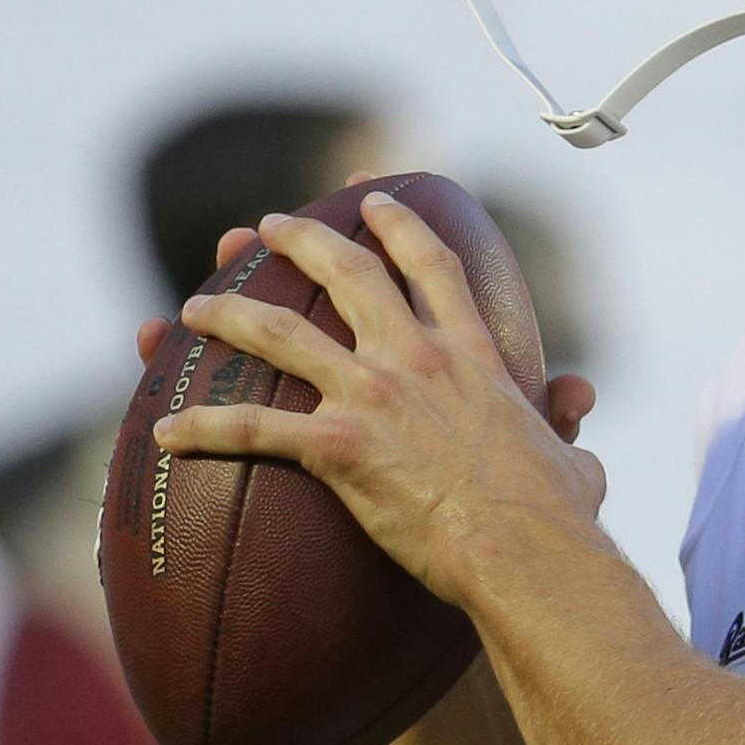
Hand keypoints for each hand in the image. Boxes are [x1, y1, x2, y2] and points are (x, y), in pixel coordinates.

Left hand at [146, 187, 603, 612]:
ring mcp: (374, 396)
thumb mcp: (573, 454)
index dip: (398, 223)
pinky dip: (202, 430)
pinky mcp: (339, 446)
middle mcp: (417, 357)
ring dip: (230, 313)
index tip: (371, 197)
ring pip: (281, 334)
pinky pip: (251, 432)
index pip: (431, 265)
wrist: (525, 546)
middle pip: (348, 275)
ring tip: (195, 305)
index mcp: (472, 353)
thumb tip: (579, 400)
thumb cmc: (554, 512)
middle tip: (269, 226)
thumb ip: (567, 420)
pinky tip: (164, 431)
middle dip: (302, 240)